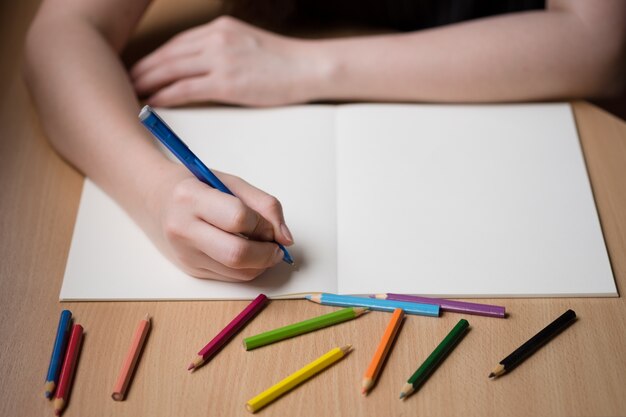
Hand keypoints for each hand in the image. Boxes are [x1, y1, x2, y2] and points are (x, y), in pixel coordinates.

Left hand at [130, 16, 326, 106]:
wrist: (308, 67)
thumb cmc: (283, 62)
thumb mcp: (247, 45)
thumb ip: (222, 50)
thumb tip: (202, 67)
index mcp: (219, 29)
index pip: (177, 43)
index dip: (155, 57)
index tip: (141, 68)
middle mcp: (215, 39)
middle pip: (168, 54)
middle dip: (144, 69)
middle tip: (126, 81)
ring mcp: (220, 59)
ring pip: (171, 70)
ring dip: (148, 82)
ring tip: (131, 94)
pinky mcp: (226, 82)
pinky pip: (185, 88)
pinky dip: (165, 95)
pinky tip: (152, 102)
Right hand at [144, 164, 293, 280]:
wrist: (157, 200)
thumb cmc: (198, 186)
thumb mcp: (232, 183)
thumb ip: (265, 205)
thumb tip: (286, 238)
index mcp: (191, 198)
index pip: (238, 218)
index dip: (264, 225)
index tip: (272, 226)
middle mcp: (183, 229)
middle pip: (237, 255)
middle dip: (267, 254)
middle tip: (277, 247)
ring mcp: (185, 254)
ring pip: (238, 272)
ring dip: (261, 264)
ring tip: (263, 247)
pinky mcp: (191, 270)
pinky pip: (231, 277)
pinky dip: (248, 268)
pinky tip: (247, 253)